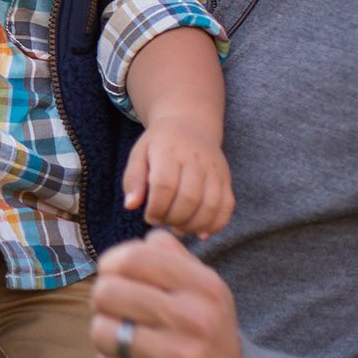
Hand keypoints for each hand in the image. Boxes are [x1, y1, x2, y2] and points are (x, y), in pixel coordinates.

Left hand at [88, 229, 241, 357]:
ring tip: (128, 341)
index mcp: (205, 287)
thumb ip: (173, 257)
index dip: (110, 265)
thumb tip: (146, 237)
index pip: (131, 258)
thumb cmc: (204, 333)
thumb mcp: (204, 290)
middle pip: (107, 292)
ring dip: (106, 336)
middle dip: (103, 302)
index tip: (114, 276)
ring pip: (101, 331)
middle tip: (119, 312)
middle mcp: (195, 320)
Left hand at [122, 118, 233, 236]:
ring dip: (193, 225)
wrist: (190, 125)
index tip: (149, 216)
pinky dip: (215, 225)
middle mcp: (195, 159)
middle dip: (173, 219)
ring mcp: (214, 169)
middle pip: (189, 198)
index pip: (164, 185)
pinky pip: (227, 206)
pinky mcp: (226, 179)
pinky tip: (200, 232)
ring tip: (178, 228)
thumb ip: (133, 179)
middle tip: (163, 222)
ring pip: (210, 205)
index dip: (156, 208)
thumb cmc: (159, 145)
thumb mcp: (139, 154)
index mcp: (169, 151)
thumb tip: (131, 206)